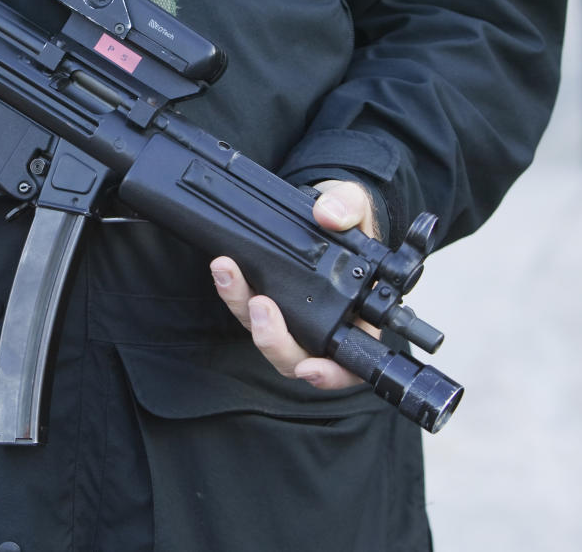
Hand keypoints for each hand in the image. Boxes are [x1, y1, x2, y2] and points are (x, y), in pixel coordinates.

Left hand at [210, 180, 380, 388]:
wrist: (322, 207)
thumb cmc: (348, 218)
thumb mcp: (357, 206)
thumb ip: (349, 207)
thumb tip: (330, 216)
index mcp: (357, 317)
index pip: (347, 364)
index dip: (330, 375)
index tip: (311, 368)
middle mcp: (321, 325)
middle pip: (294, 357)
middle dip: (274, 339)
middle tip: (261, 307)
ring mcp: (288, 315)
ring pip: (262, 333)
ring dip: (242, 307)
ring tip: (230, 274)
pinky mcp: (262, 299)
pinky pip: (243, 306)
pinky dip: (232, 289)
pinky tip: (223, 267)